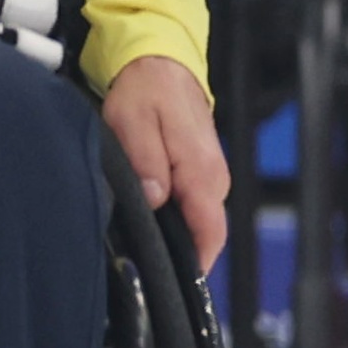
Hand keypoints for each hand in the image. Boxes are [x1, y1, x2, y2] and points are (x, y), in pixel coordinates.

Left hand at [100, 52, 230, 271]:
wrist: (162, 60)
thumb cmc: (147, 88)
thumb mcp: (134, 121)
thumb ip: (146, 162)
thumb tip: (155, 198)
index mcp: (201, 170)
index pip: (209, 230)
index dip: (198, 263)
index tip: (180, 287)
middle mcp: (214, 177)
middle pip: (205, 231)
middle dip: (183, 255)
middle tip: (147, 273)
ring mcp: (210, 174)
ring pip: (198, 219)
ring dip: (178, 237)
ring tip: (147, 253)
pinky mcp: (200, 170)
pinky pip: (193, 206)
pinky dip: (177, 220)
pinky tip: (153, 225)